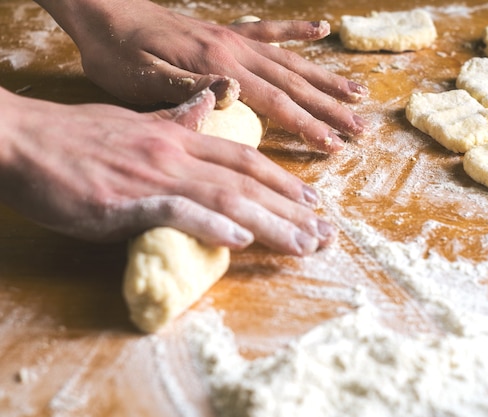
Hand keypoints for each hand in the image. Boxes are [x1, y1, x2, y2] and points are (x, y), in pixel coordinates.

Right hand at [0, 87, 335, 254]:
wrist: (22, 139)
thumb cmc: (77, 136)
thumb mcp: (136, 119)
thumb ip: (178, 117)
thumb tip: (208, 106)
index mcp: (179, 135)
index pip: (245, 158)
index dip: (283, 180)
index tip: (312, 200)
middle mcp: (176, 151)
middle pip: (248, 179)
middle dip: (292, 208)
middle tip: (325, 233)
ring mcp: (154, 173)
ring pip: (226, 196)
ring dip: (270, 222)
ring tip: (303, 244)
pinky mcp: (126, 198)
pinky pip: (177, 210)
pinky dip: (211, 222)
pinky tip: (240, 238)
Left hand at [35, 0, 367, 152]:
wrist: (105, 13)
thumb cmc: (119, 55)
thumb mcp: (143, 79)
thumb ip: (190, 87)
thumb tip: (237, 92)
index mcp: (218, 66)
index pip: (274, 101)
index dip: (306, 125)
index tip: (334, 144)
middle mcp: (235, 51)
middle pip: (294, 83)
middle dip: (330, 108)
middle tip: (361, 128)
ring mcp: (235, 38)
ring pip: (291, 60)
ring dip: (326, 78)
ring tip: (357, 92)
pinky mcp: (228, 32)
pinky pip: (271, 30)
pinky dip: (298, 31)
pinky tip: (322, 30)